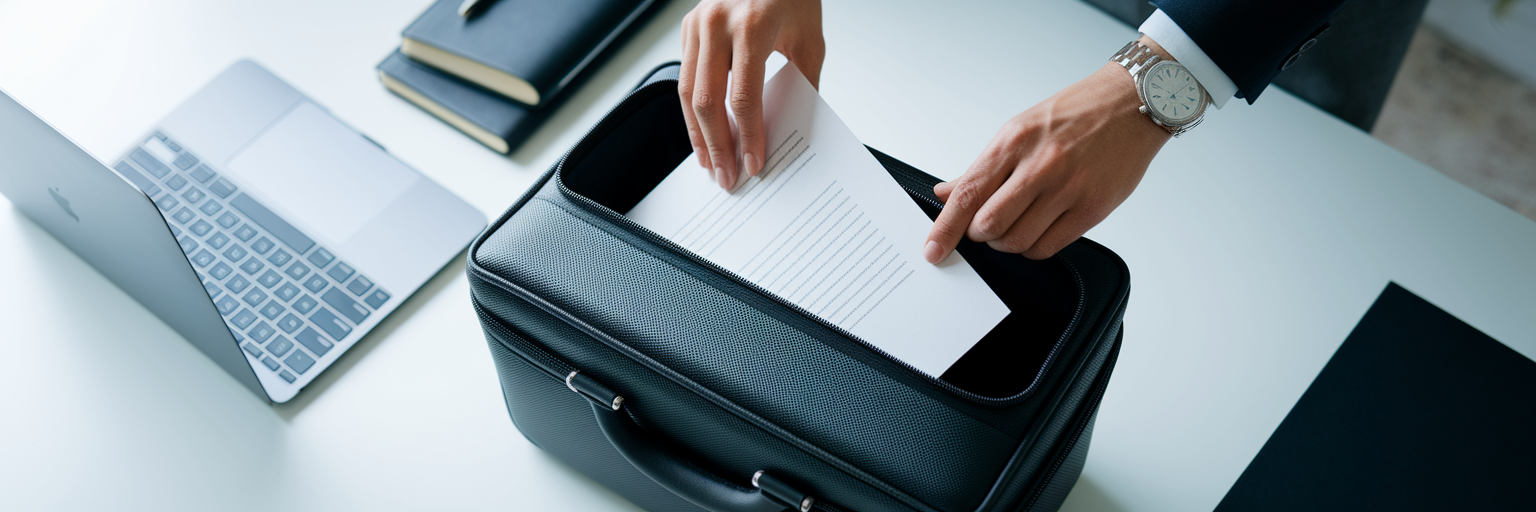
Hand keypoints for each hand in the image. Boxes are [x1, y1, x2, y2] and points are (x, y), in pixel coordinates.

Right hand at [679, 0, 823, 189]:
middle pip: (708, 101)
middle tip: (727, 177)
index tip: (753, 164)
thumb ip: (803, 82)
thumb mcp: (809, 36)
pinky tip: (702, 133)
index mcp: (752, 24)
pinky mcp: (688, 26)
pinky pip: (685, 77)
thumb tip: (793, 127)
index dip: (748, 136)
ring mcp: (697, 23)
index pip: (744, 97)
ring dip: (698, 135)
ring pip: (687, 94)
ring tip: (711, 163)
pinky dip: (692, 111)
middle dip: (717, 146)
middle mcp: (717, 22)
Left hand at [923, 38, 1173, 262]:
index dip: (945, 228)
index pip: (967, 193)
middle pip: (989, 225)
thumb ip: (983, 166)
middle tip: (986, 227)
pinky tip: (1038, 230)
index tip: (933, 249)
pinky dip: (1034, 248)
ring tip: (1015, 225)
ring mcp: (1069, 187)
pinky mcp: (1093, 207)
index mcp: (1014, 141)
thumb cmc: (1074, 114)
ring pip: (1017, 241)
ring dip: (1007, 243)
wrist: (1131, 104)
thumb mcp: (1019, 129)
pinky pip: (1048, 247)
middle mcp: (1040, 164)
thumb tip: (947, 193)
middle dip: (980, 234)